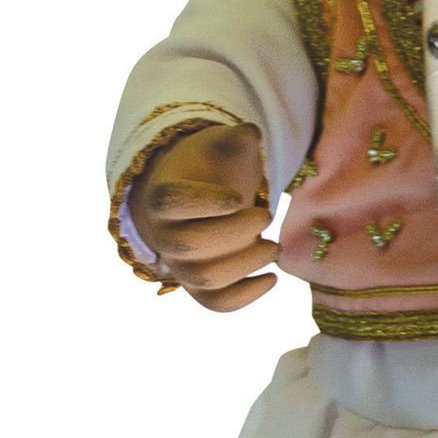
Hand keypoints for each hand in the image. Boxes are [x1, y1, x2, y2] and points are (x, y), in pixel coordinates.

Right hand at [130, 122, 277, 311]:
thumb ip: (235, 139)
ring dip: (246, 263)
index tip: (236, 197)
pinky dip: (245, 298)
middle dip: (235, 232)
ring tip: (274, 246)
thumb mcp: (220, 144)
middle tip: (266, 216)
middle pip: (190, 245)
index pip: (170, 202)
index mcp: (164, 195)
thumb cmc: (209, 164)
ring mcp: (179, 265)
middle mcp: (164, 235)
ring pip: (204, 279)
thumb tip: (250, 133)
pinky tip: (272, 278)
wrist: (197, 192)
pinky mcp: (198, 286)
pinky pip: (215, 303)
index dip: (203, 201)